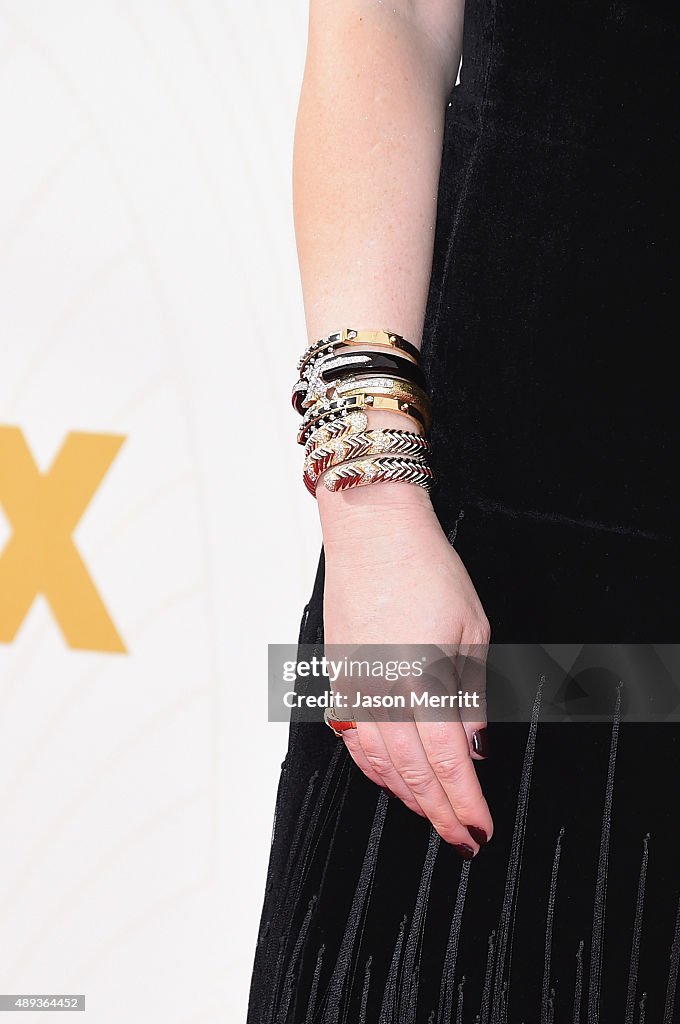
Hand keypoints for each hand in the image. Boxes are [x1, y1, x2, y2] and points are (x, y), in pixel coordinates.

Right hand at [318, 474, 492, 856]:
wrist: (371, 531)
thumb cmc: (426, 568)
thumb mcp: (471, 626)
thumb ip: (470, 690)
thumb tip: (476, 744)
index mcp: (422, 677)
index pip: (447, 760)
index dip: (465, 803)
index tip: (480, 830)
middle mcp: (382, 689)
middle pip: (410, 771)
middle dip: (439, 813)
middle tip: (461, 841)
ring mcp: (353, 685)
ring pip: (375, 761)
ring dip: (405, 795)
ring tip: (431, 815)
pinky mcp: (338, 675)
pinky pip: (353, 736)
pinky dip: (373, 766)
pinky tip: (388, 776)